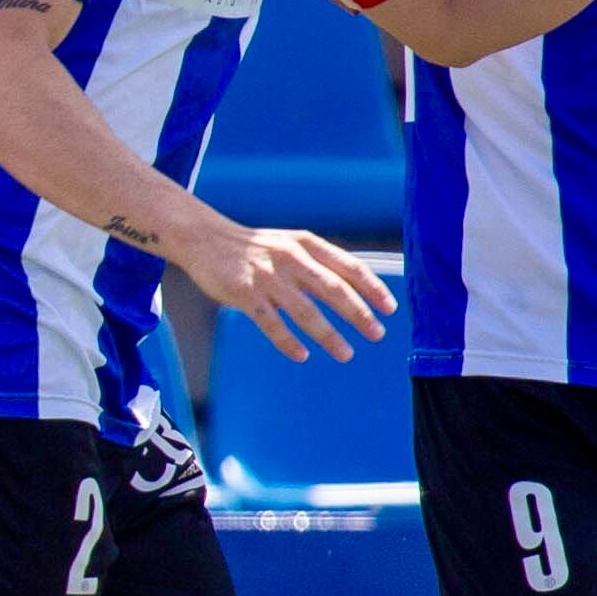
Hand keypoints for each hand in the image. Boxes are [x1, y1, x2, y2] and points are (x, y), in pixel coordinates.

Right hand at [173, 218, 394, 364]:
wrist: (207, 239)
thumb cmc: (256, 248)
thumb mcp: (291, 245)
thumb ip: (319, 265)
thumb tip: (354, 293)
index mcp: (307, 244)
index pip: (349, 267)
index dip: (372, 288)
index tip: (390, 309)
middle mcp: (291, 258)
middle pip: (333, 290)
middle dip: (358, 314)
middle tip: (377, 334)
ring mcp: (268, 277)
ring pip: (305, 311)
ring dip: (328, 335)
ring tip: (346, 354)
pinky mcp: (245, 294)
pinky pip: (271, 323)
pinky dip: (288, 341)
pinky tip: (302, 356)